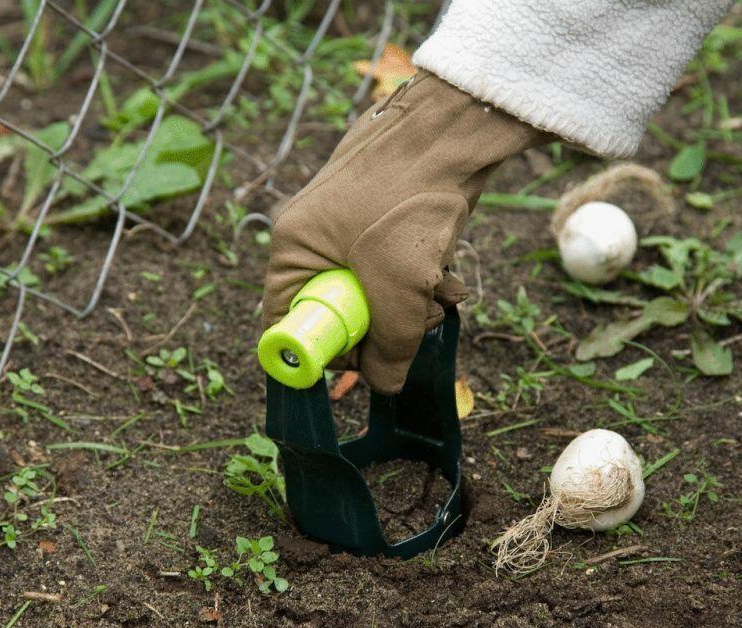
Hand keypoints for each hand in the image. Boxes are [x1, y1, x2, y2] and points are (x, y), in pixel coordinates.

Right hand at [263, 71, 550, 393]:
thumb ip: (389, 348)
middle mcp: (313, 237)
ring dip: (413, 305)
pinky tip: (448, 271)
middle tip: (415, 323)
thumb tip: (383, 386)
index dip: (322, 353)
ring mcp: (349, 227)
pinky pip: (395, 271)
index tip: (360, 367)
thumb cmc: (410, 200)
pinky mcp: (383, 221)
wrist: (455, 127)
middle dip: (384, 327)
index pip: (286, 323)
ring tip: (441, 291)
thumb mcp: (399, 288)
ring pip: (375, 296)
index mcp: (293, 248)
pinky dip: (422, 279)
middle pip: (338, 315)